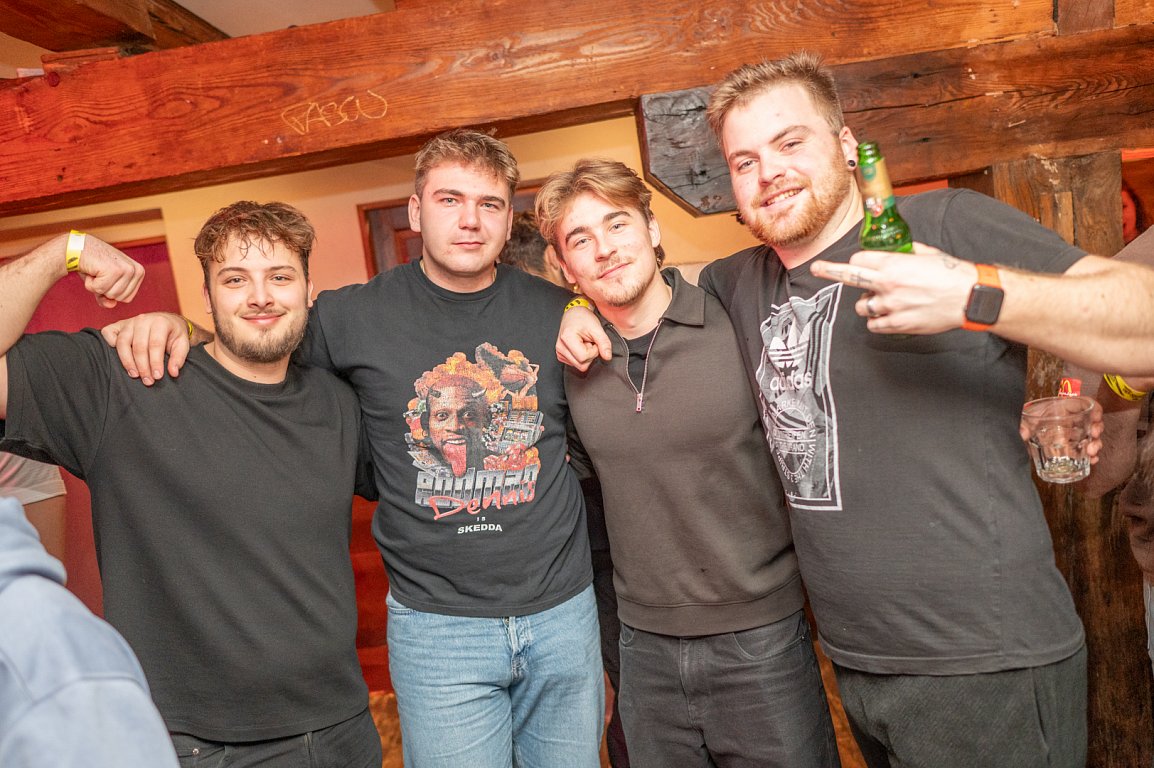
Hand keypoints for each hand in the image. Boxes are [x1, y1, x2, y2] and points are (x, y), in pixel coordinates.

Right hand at [76, 236, 145, 308]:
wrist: (75, 248)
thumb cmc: (92, 266)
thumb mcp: (103, 284)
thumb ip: (108, 298)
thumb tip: (112, 305)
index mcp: (139, 273)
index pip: (127, 298)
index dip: (111, 292)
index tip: (105, 277)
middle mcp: (136, 270)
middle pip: (120, 298)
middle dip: (104, 289)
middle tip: (99, 273)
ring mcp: (127, 270)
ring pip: (111, 295)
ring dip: (97, 286)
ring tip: (96, 271)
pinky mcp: (114, 270)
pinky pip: (100, 289)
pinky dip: (90, 283)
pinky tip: (91, 270)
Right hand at [100, 312, 190, 385]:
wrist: (167, 321)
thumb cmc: (174, 334)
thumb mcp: (183, 344)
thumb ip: (178, 358)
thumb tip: (173, 373)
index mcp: (160, 322)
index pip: (155, 344)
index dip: (155, 362)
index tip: (157, 377)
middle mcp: (143, 320)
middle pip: (139, 346)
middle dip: (143, 366)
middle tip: (148, 381)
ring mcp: (129, 322)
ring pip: (122, 342)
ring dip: (127, 361)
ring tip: (134, 375)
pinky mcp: (119, 325)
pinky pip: (108, 332)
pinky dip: (108, 342)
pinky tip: (116, 356)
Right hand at [556, 306, 610, 371]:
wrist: (574, 314)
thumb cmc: (583, 318)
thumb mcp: (597, 328)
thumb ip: (604, 343)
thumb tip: (607, 357)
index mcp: (567, 338)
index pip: (584, 357)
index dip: (593, 351)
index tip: (594, 341)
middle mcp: (560, 347)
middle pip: (581, 365)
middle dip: (590, 355)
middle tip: (589, 342)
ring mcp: (560, 352)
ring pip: (579, 366)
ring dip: (586, 356)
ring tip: (584, 343)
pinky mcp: (561, 355)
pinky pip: (575, 364)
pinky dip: (581, 356)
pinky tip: (580, 346)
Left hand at [810, 243, 975, 334]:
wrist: (970, 296)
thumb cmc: (952, 273)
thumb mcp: (927, 253)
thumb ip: (905, 253)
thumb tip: (896, 251)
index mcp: (894, 264)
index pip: (859, 259)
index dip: (858, 260)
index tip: (857, 263)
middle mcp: (888, 284)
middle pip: (848, 276)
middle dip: (829, 271)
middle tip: (816, 269)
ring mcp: (891, 306)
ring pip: (861, 306)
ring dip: (867, 303)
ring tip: (882, 301)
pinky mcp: (898, 324)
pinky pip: (874, 325)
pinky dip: (877, 321)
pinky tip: (887, 316)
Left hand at [1018, 398, 1102, 464]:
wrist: (1019, 429)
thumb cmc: (1024, 419)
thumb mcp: (1022, 418)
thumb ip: (1021, 424)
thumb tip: (1023, 433)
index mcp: (1061, 408)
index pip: (1082, 403)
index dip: (1094, 408)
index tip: (1095, 417)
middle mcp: (1069, 420)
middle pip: (1091, 421)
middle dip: (1097, 428)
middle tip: (1094, 436)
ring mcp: (1070, 434)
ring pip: (1090, 437)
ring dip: (1095, 444)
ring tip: (1091, 452)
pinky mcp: (1068, 447)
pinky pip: (1083, 451)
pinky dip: (1090, 456)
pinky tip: (1091, 460)